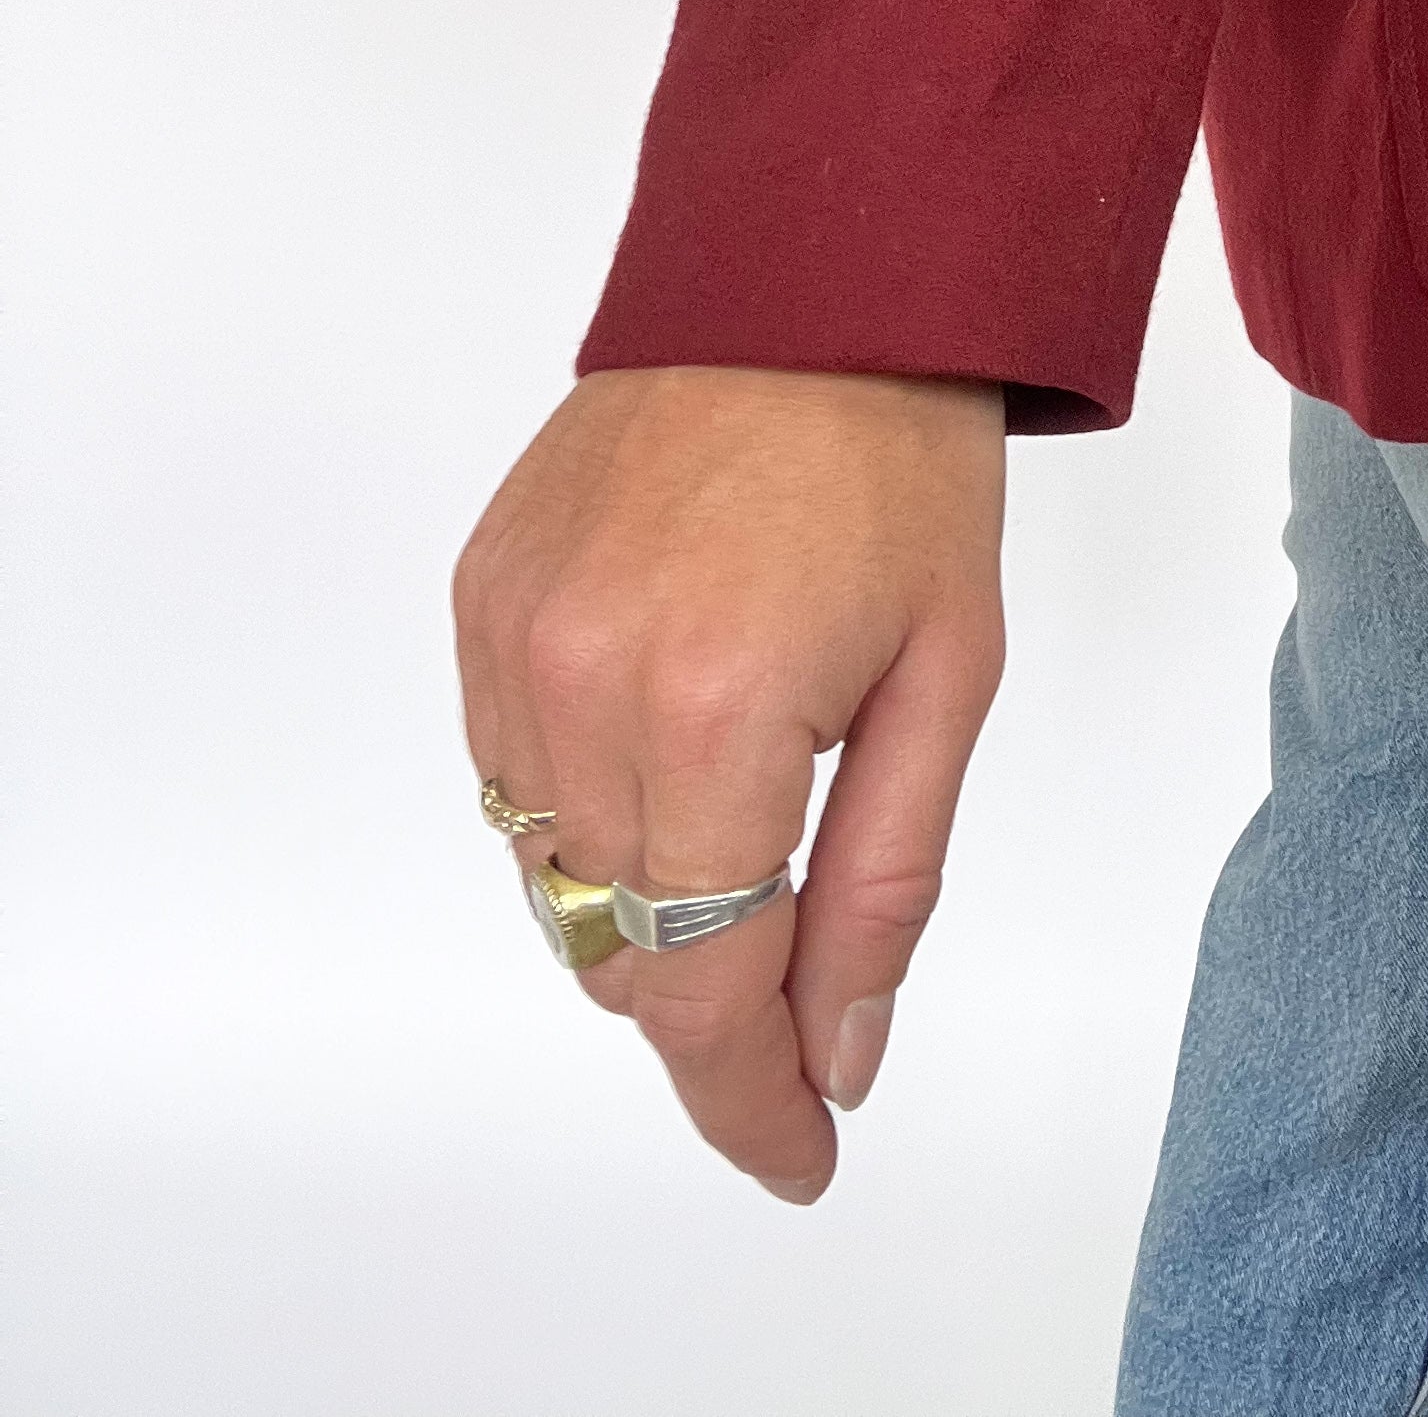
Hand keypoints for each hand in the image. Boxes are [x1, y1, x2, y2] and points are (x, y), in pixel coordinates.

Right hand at [453, 364, 1005, 1201]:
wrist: (809, 274)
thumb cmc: (900, 459)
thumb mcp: (947, 678)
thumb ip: (883, 884)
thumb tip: (836, 1053)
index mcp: (718, 711)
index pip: (701, 987)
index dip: (746, 1099)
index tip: (797, 1156)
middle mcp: (586, 684)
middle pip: (623, 946)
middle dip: (712, 994)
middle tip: (803, 979)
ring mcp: (515, 637)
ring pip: (552, 876)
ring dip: (642, 901)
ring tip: (743, 822)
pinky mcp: (479, 595)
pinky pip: (506, 772)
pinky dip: (580, 804)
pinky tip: (666, 744)